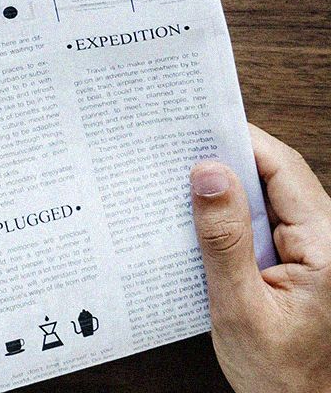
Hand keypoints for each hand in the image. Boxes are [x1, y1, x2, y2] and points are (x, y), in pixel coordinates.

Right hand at [191, 124, 330, 392]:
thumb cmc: (281, 377)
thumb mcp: (240, 308)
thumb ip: (224, 239)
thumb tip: (209, 173)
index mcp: (327, 246)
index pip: (283, 168)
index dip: (240, 139)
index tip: (196, 124)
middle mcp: (328, 241)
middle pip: (276, 175)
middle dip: (228, 158)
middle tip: (177, 146)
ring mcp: (316, 252)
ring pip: (269, 196)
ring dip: (228, 187)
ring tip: (180, 179)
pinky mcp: (301, 264)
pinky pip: (266, 221)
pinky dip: (233, 214)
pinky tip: (201, 219)